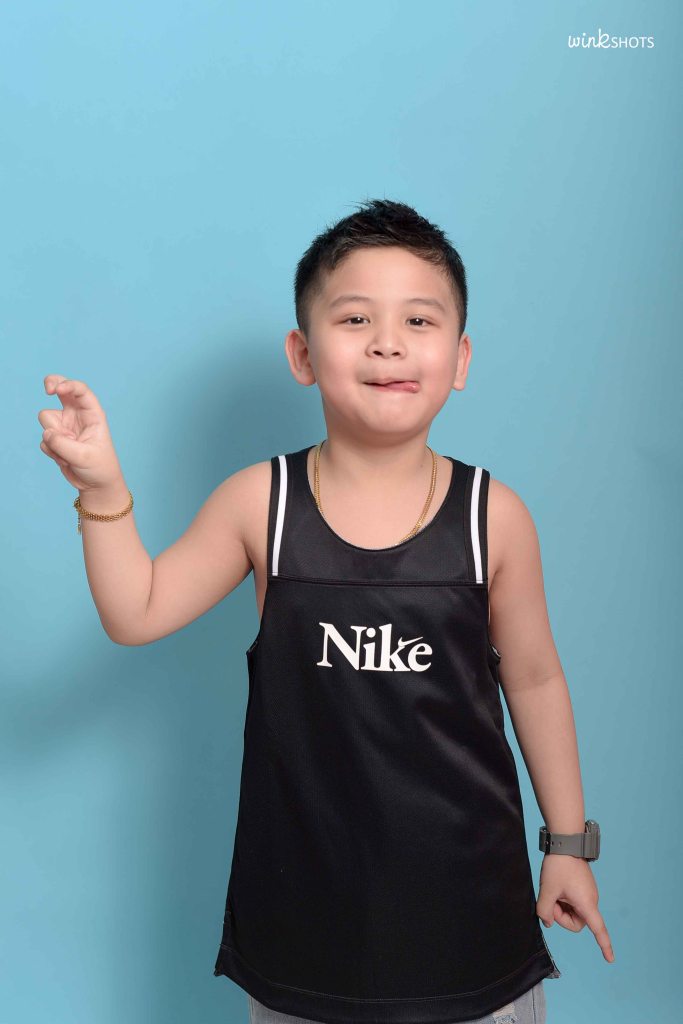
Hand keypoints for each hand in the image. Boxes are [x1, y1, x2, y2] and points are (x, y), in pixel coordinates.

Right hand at [38, 375, 124, 492]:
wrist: (95, 485)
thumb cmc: (100, 467)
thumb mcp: (84, 456)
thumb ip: (63, 444)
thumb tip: (46, 434)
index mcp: (92, 414)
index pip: (80, 391)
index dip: (69, 385)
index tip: (57, 390)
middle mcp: (77, 416)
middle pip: (61, 390)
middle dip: (52, 383)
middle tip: (48, 389)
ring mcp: (65, 426)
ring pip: (46, 419)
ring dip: (54, 437)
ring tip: (69, 453)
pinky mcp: (56, 438)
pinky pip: (44, 439)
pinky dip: (52, 451)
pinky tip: (65, 460)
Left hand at [536, 853, 614, 962]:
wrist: (565, 842)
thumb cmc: (558, 866)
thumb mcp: (547, 890)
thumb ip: (544, 911)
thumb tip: (547, 921)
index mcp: (587, 904)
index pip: (598, 930)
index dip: (604, 946)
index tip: (610, 960)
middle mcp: (591, 900)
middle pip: (576, 922)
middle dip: (561, 916)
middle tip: (550, 900)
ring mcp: (588, 893)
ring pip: (573, 912)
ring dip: (560, 906)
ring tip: (553, 889)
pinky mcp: (583, 887)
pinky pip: (573, 902)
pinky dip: (563, 899)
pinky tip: (557, 885)